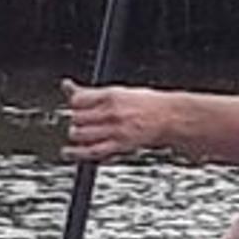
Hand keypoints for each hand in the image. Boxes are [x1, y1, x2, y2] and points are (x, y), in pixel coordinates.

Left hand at [61, 79, 178, 161]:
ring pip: (81, 134)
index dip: (74, 104)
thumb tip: (66, 85)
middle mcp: (111, 112)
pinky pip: (92, 151)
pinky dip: (77, 153)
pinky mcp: (119, 145)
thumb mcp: (118, 91)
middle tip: (84, 122)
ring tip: (81, 134)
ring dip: (77, 135)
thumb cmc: (147, 104)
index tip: (78, 106)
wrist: (171, 117)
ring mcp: (115, 130)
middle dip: (76, 120)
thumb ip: (90, 92)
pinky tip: (68, 153)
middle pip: (77, 117)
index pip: (78, 99)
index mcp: (111, 95)